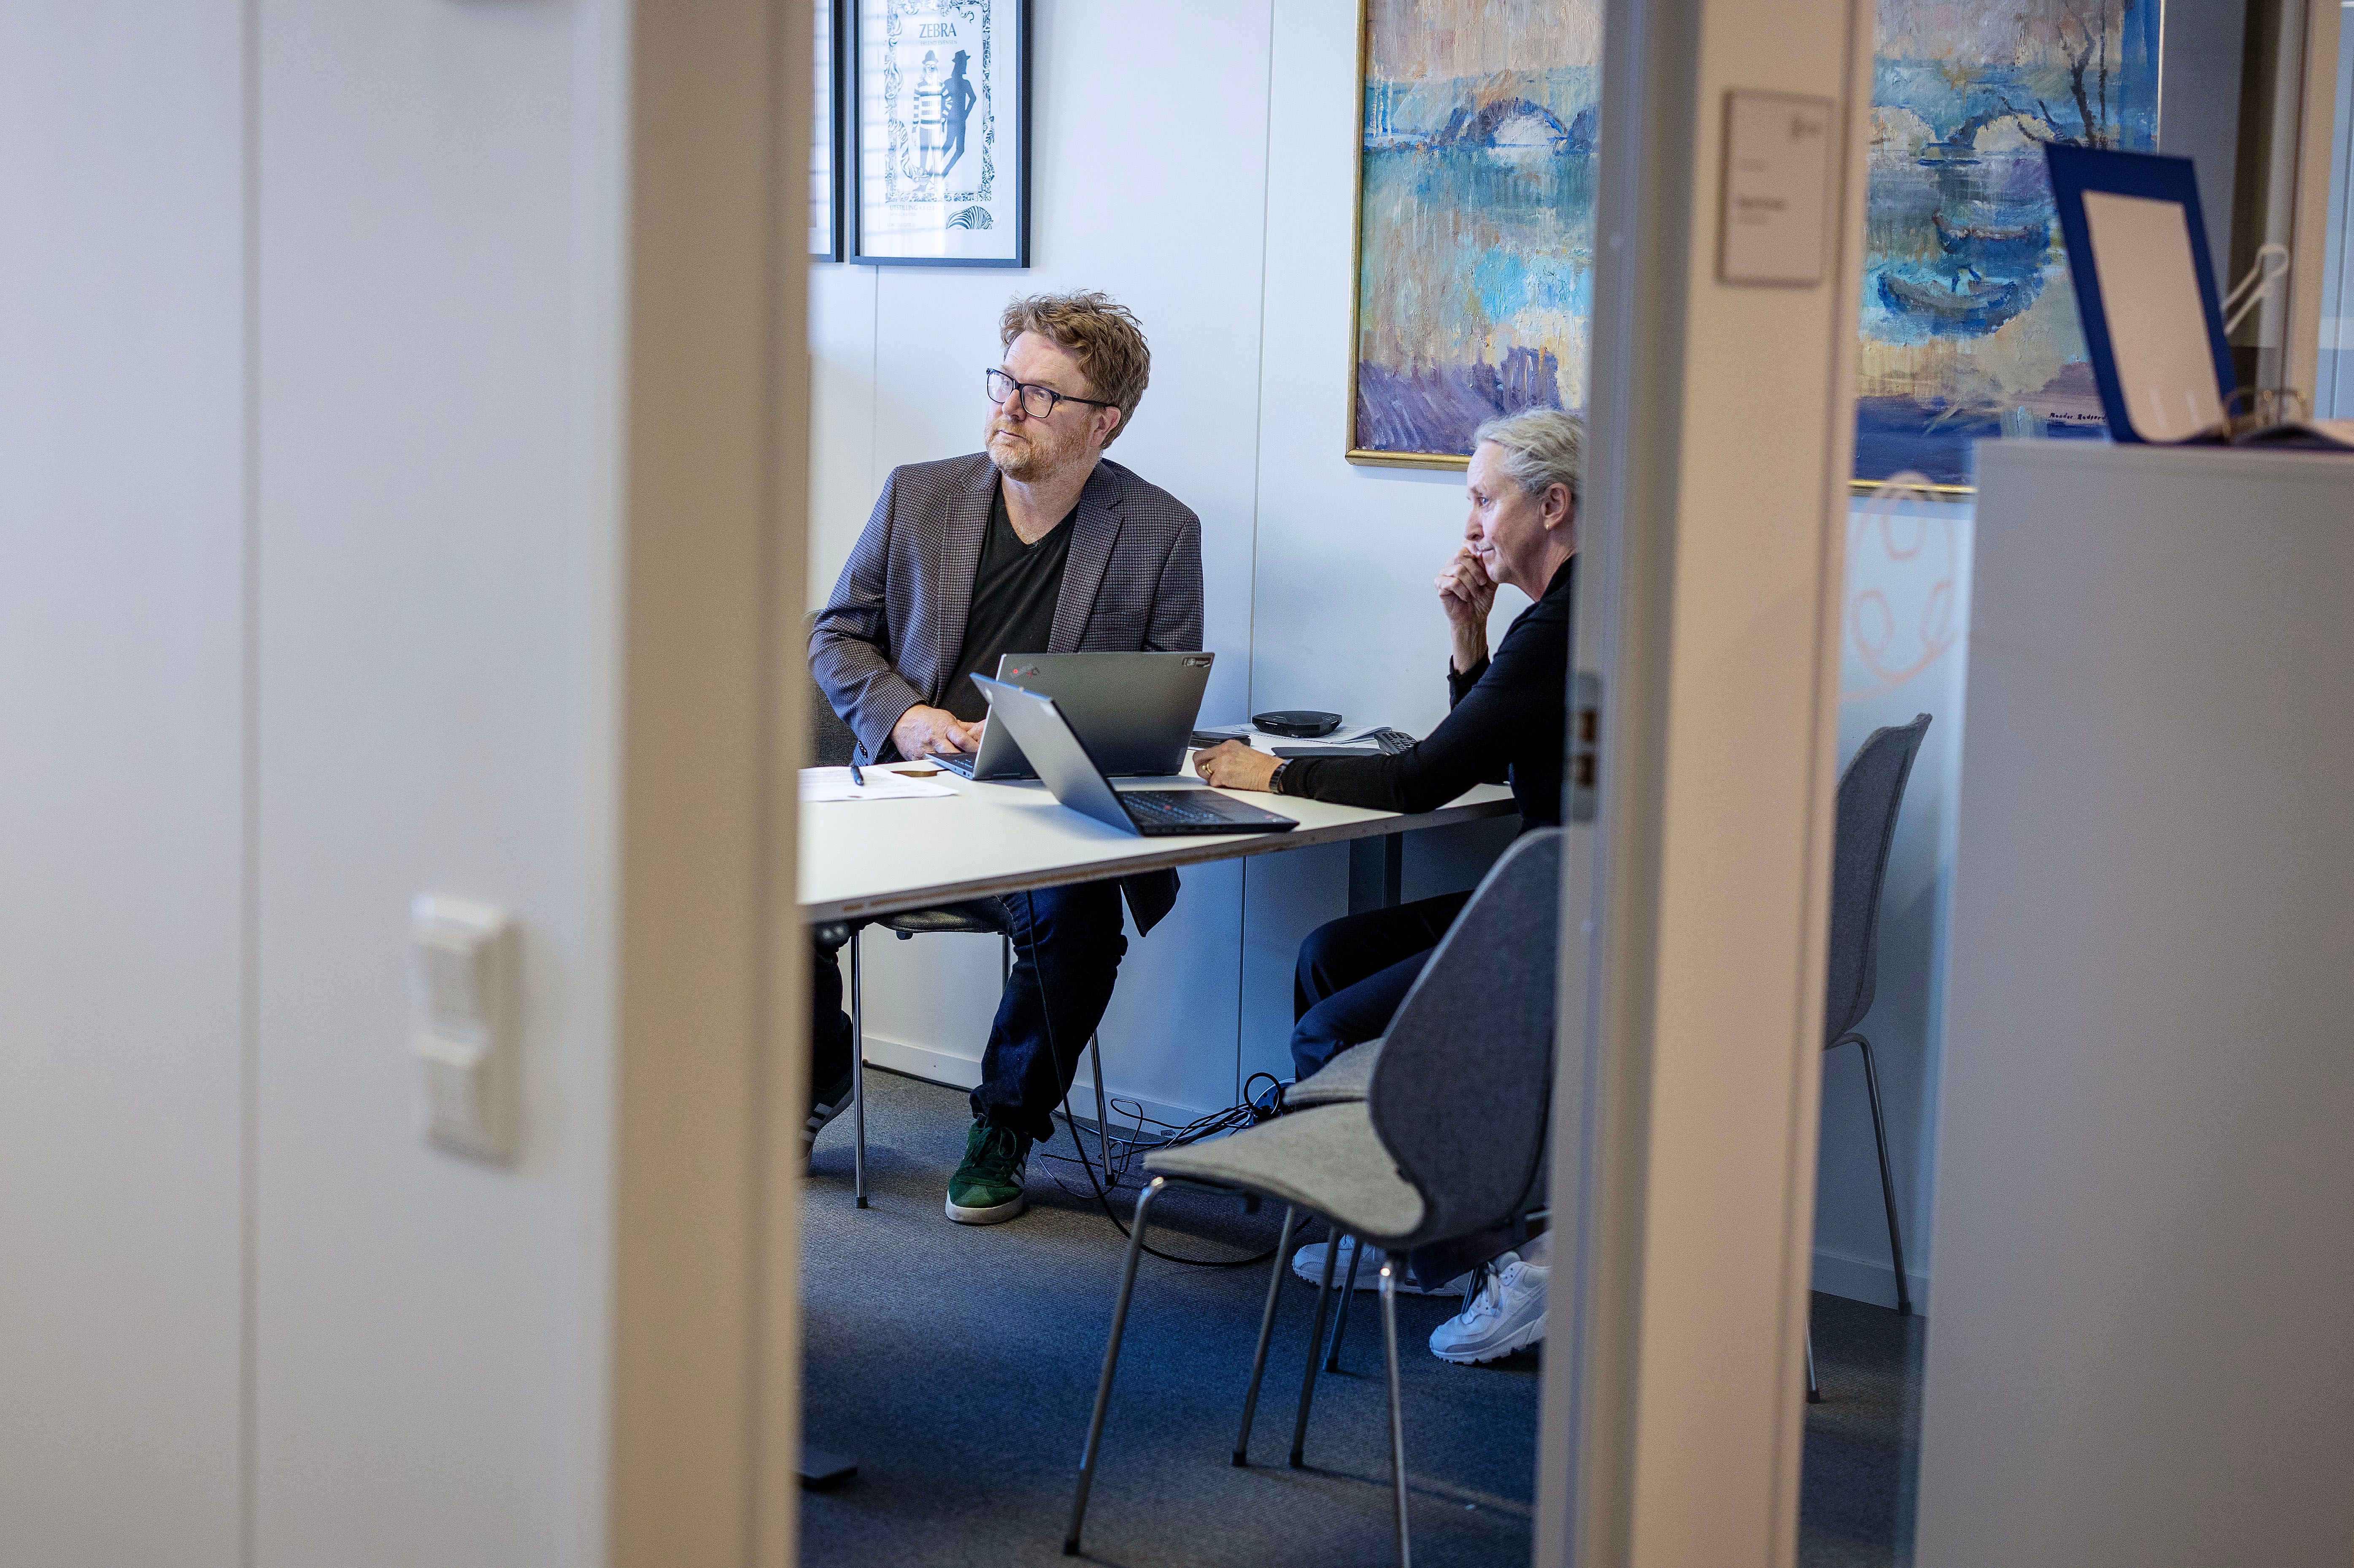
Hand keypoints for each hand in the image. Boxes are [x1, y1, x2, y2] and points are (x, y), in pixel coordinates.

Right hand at [892, 703, 981, 758]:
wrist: (903, 719)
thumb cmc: (927, 719)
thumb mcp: (947, 717)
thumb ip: (964, 727)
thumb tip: (982, 730)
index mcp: (945, 727)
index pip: (963, 739)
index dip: (974, 748)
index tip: (983, 754)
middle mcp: (936, 738)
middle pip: (954, 753)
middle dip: (964, 760)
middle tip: (974, 765)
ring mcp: (926, 749)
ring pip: (942, 762)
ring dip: (952, 766)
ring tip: (960, 768)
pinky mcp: (917, 757)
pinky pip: (930, 765)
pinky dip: (937, 767)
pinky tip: (943, 767)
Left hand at [1194, 740, 1281, 792]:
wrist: (1270, 772)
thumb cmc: (1261, 765)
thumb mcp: (1242, 752)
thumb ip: (1227, 754)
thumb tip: (1217, 761)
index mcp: (1228, 745)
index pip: (1205, 751)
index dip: (1203, 761)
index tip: (1204, 765)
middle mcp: (1223, 751)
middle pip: (1198, 759)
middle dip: (1200, 768)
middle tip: (1206, 775)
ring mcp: (1222, 762)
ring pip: (1205, 771)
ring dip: (1212, 778)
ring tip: (1225, 779)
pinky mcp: (1222, 775)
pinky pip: (1212, 783)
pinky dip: (1219, 785)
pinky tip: (1230, 783)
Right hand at [1435, 544, 1494, 671]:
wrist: (1474, 617)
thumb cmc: (1481, 599)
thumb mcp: (1491, 580)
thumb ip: (1489, 566)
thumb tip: (1485, 553)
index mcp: (1464, 559)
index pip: (1467, 546)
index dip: (1477, 557)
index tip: (1485, 571)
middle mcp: (1453, 563)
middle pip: (1461, 556)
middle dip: (1476, 572)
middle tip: (1482, 584)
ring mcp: (1444, 573)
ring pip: (1458, 570)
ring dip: (1470, 584)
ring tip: (1474, 593)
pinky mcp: (1439, 584)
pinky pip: (1452, 583)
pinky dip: (1463, 591)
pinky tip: (1465, 597)